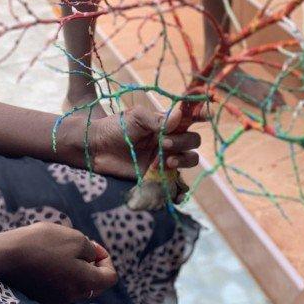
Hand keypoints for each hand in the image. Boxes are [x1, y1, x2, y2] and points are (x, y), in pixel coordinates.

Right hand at [0, 223, 117, 303]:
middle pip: (94, 284)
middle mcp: (73, 296)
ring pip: (76, 285)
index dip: (106, 259)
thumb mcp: (75, 238)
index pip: (110, 277)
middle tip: (79, 247)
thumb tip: (94, 258)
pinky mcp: (41, 297)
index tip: (92, 246)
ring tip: (60, 250)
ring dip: (75, 269)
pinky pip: (60, 287)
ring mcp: (56, 299)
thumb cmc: (43, 243)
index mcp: (85, 282)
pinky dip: (60, 274)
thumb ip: (91, 250)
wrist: (6, 256)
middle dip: (92, 265)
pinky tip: (47, 259)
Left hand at [68, 102, 201, 181]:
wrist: (95, 149)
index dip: (202, 115)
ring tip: (165, 162)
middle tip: (162, 144)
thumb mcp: (135, 117)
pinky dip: (180, 188)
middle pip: (193, 141)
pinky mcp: (157, 177)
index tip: (208, 115)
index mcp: (166, 123)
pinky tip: (176, 188)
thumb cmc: (114, 127)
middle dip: (182, 143)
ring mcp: (164, 159)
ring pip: (189, 160)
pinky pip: (177, 184)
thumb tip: (180, 117)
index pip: (190, 118)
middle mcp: (169, 140)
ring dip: (183, 160)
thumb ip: (158, 119)